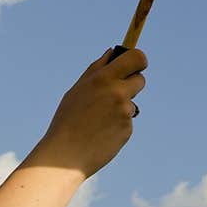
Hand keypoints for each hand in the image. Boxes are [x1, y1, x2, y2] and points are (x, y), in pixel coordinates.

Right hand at [31, 47, 147, 178]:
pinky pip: (127, 121)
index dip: (138, 59)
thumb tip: (112, 52)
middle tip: (114, 93)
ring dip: (121, 107)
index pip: (137, 58)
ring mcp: (125, 112)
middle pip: (140, 80)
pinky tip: (101, 133)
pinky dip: (117, 125)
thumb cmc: (67, 120)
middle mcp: (118, 93)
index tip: (135, 64)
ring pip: (132, 103)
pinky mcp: (128, 130)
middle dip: (131, 84)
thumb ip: (97, 68)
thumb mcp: (77, 89)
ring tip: (99, 119)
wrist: (65, 154)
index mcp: (104, 78)